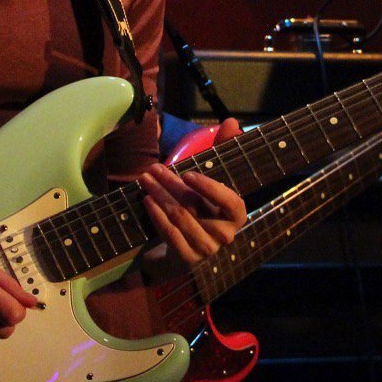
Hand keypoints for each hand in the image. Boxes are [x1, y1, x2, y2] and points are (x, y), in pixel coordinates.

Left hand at [140, 119, 247, 279]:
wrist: (187, 247)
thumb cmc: (202, 206)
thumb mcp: (211, 178)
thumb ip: (223, 149)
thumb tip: (232, 122)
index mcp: (237, 215)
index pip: (230, 202)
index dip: (210, 188)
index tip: (188, 173)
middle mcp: (226, 235)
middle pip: (196, 205)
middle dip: (170, 184)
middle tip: (152, 169)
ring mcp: (207, 250)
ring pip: (179, 217)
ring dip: (159, 196)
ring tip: (144, 180)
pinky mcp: (187, 259)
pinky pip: (169, 233)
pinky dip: (156, 215)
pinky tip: (146, 200)